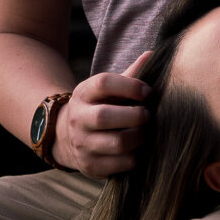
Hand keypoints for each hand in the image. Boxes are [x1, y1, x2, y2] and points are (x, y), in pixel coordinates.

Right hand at [51, 51, 151, 177]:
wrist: (68, 137)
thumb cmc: (100, 106)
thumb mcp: (108, 89)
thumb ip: (130, 74)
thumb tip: (152, 54)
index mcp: (84, 93)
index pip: (103, 83)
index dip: (129, 85)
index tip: (147, 91)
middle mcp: (78, 119)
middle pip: (105, 116)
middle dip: (134, 116)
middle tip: (147, 115)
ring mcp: (82, 144)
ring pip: (117, 143)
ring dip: (139, 137)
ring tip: (144, 132)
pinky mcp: (91, 166)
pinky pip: (121, 164)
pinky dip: (135, 156)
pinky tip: (137, 149)